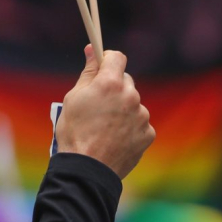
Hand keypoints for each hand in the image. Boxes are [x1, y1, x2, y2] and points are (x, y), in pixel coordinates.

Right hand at [56, 46, 154, 178]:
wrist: (87, 170)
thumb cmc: (74, 132)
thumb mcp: (74, 98)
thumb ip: (88, 73)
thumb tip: (92, 51)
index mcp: (110, 84)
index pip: (117, 57)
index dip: (107, 60)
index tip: (101, 65)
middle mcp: (130, 96)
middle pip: (125, 81)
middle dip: (114, 87)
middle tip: (98, 104)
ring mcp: (142, 116)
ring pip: (133, 103)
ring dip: (123, 109)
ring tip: (105, 127)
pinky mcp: (148, 133)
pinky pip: (139, 123)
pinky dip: (130, 127)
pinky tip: (115, 137)